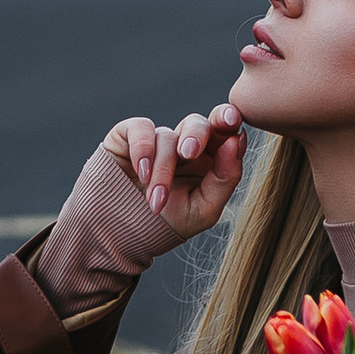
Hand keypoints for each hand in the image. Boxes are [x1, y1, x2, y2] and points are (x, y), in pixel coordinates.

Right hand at [104, 102, 247, 247]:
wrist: (119, 234)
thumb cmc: (166, 224)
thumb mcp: (204, 210)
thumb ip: (226, 178)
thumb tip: (235, 141)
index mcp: (209, 159)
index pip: (225, 132)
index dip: (229, 119)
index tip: (231, 121)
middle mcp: (185, 145)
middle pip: (198, 124)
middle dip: (196, 135)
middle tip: (189, 153)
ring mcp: (157, 140)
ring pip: (168, 137)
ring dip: (162, 171)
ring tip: (156, 201)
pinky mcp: (128, 136)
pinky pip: (141, 128)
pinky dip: (142, 149)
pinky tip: (142, 174)